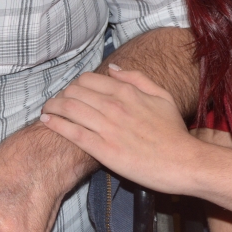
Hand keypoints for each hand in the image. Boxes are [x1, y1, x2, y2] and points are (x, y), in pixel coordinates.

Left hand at [39, 66, 201, 194]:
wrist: (184, 162)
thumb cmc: (174, 132)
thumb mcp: (162, 96)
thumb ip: (136, 79)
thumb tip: (112, 69)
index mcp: (126, 92)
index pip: (88, 80)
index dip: (75, 85)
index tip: (71, 92)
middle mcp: (114, 105)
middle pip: (74, 92)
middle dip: (61, 95)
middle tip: (56, 102)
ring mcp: (107, 127)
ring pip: (69, 108)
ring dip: (53, 106)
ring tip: (47, 110)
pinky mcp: (103, 149)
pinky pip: (72, 132)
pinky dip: (55, 124)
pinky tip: (47, 121)